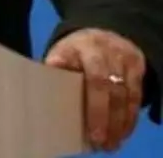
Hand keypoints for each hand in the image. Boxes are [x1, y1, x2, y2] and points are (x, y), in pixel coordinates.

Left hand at [45, 27, 145, 151]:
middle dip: (104, 118)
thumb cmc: (72, 53)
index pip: (90, 77)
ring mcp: (123, 57)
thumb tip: (41, 92)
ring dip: (119, 123)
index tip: (88, 128)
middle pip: (109, 88)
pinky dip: (130, 117)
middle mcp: (104, 50)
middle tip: (100, 141)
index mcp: (80, 47)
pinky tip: (121, 132)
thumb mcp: (58, 55)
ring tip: (110, 143)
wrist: (97, 35)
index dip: (94, 107)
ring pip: (125, 95)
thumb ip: (55, 73)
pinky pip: (136, 96)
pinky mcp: (137, 65)